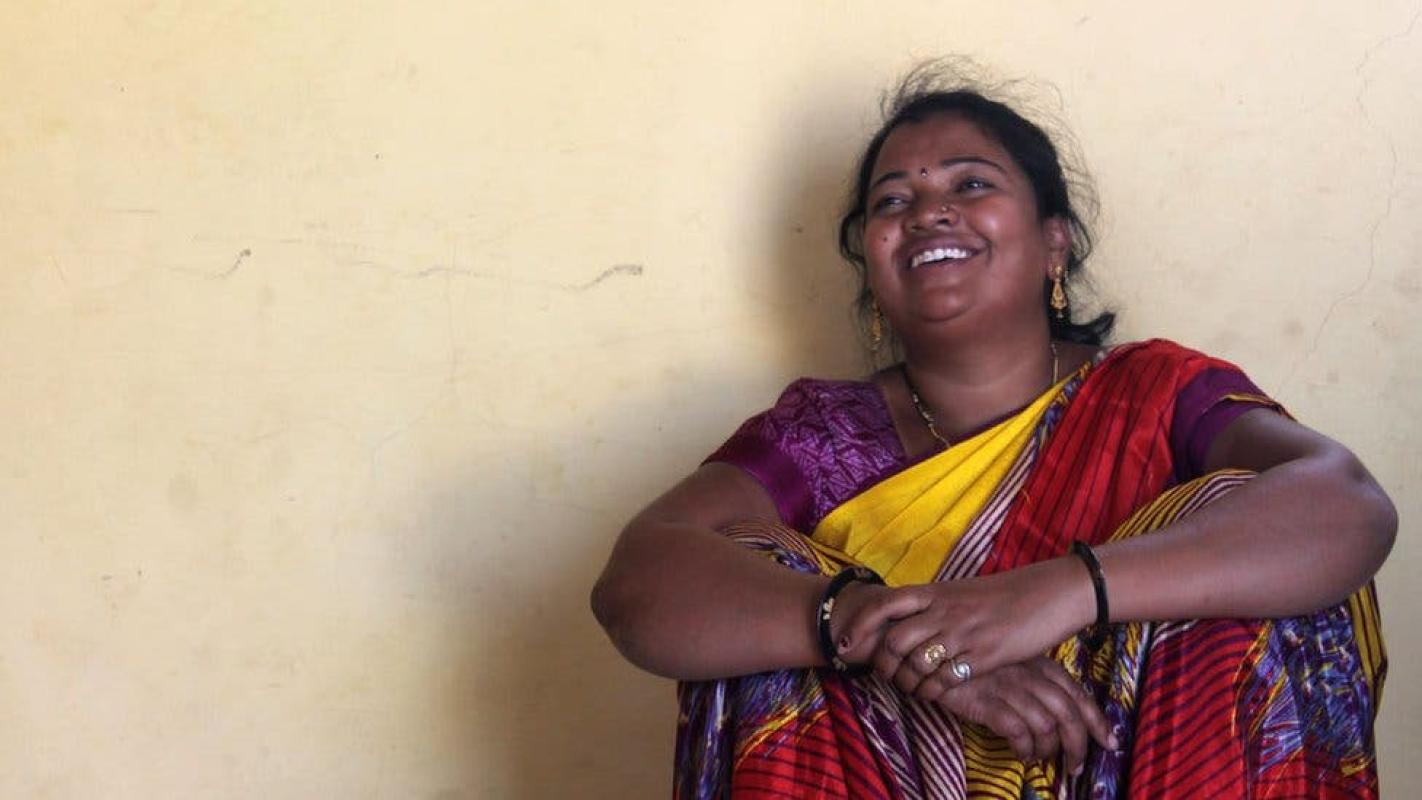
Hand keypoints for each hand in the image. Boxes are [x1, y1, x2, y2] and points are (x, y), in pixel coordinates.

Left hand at [837, 557, 1095, 688]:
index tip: (845, 644)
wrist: (1051, 593)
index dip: (860, 624)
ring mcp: (964, 633)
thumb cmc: (1008, 595)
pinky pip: (946, 678)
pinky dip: (934, 690)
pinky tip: (936, 692)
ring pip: (916, 662)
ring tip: (911, 687)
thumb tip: (913, 618)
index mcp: (938, 592)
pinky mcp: (985, 655)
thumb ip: (938, 605)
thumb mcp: (965, 593)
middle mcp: (945, 611)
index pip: (885, 604)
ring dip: (908, 682)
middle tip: (883, 675)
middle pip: (894, 639)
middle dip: (882, 663)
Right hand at [922, 656, 1114, 771]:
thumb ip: (1034, 681)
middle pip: (1067, 713)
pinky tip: (1020, 754)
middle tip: (1076, 766)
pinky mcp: (985, 701)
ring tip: (1042, 760)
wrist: (931, 651)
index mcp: (1038, 663)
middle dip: (1078, 744)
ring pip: (1044, 725)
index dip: (1097, 720)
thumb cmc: (974, 661)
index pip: (1077, 693)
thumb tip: (1057, 715)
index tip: (1109, 742)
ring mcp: (1006, 686)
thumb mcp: (1011, 663)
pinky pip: (1016, 730)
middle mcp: (1027, 674)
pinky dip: (1024, 748)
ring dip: (1048, 749)